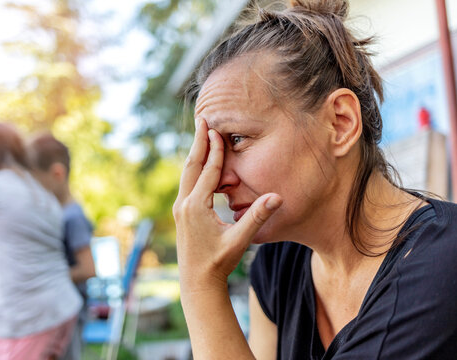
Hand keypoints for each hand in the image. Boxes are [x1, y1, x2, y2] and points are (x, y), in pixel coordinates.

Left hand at [173, 119, 281, 293]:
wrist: (197, 282)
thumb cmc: (219, 262)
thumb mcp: (240, 239)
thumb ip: (257, 217)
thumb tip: (277, 197)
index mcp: (196, 206)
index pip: (208, 171)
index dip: (215, 150)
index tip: (217, 129)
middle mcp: (184, 204)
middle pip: (191, 165)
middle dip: (197, 142)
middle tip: (201, 119)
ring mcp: (179, 208)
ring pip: (186, 173)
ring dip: (194, 153)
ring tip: (199, 134)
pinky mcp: (181, 213)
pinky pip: (187, 183)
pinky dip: (193, 168)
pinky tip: (199, 163)